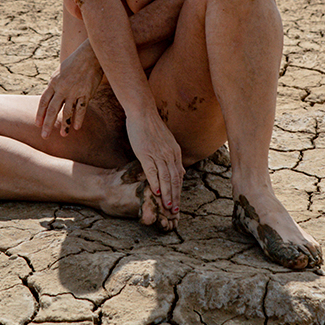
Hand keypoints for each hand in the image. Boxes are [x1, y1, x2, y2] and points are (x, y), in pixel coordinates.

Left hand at [36, 41, 102, 136]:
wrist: (89, 55)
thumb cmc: (74, 62)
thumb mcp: (60, 72)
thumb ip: (55, 85)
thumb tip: (51, 97)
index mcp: (53, 82)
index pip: (44, 101)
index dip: (40, 113)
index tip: (38, 124)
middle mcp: (62, 88)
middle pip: (53, 109)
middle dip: (48, 124)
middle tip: (44, 135)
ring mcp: (74, 91)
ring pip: (67, 112)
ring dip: (65, 124)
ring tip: (63, 135)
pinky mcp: (86, 93)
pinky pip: (81, 109)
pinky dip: (78, 118)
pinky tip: (76, 127)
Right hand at [124, 107, 182, 228]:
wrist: (143, 112)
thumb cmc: (152, 127)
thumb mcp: (168, 142)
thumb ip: (174, 158)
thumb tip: (181, 171)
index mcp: (175, 152)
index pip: (179, 176)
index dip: (179, 191)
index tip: (178, 203)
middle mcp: (169, 155)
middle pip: (175, 180)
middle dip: (175, 197)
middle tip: (175, 211)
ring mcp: (158, 154)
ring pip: (166, 178)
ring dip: (167, 194)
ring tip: (168, 207)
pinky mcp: (146, 153)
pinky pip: (152, 171)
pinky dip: (155, 183)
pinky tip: (156, 193)